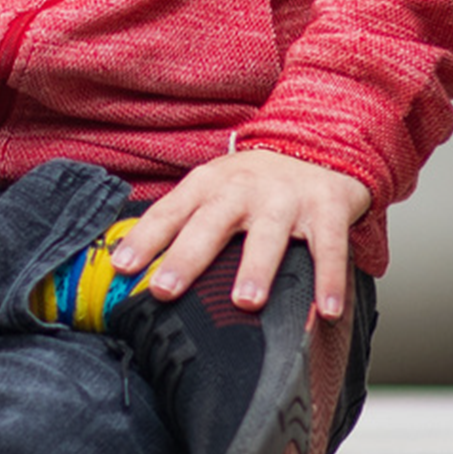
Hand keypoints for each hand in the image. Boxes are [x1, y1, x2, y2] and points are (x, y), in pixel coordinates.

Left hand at [111, 146, 369, 320]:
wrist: (320, 142)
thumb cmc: (255, 181)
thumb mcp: (212, 187)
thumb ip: (180, 222)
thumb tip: (129, 266)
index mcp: (209, 184)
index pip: (169, 212)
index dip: (144, 239)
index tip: (123, 268)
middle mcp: (244, 189)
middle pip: (211, 223)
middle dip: (187, 257)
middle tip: (166, 289)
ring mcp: (286, 198)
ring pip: (269, 235)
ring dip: (256, 268)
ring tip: (246, 301)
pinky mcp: (327, 209)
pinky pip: (330, 248)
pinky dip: (330, 280)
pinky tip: (326, 311)